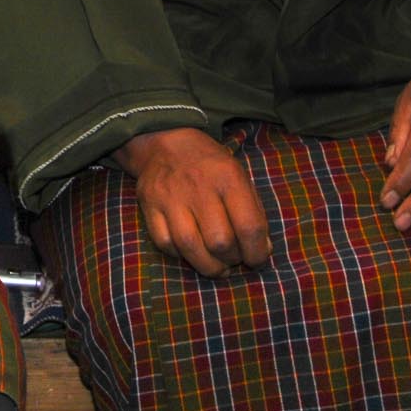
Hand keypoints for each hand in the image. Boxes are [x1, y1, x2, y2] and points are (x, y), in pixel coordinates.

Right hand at [114, 127, 270, 276]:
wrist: (167, 144)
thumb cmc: (211, 166)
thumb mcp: (240, 178)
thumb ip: (254, 213)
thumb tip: (262, 250)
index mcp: (228, 177)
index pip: (249, 226)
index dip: (257, 253)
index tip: (256, 260)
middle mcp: (198, 186)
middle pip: (219, 241)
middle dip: (231, 260)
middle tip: (233, 259)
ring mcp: (170, 196)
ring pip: (190, 246)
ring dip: (208, 266)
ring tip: (217, 267)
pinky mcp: (149, 204)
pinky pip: (164, 243)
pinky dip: (180, 255)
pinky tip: (191, 252)